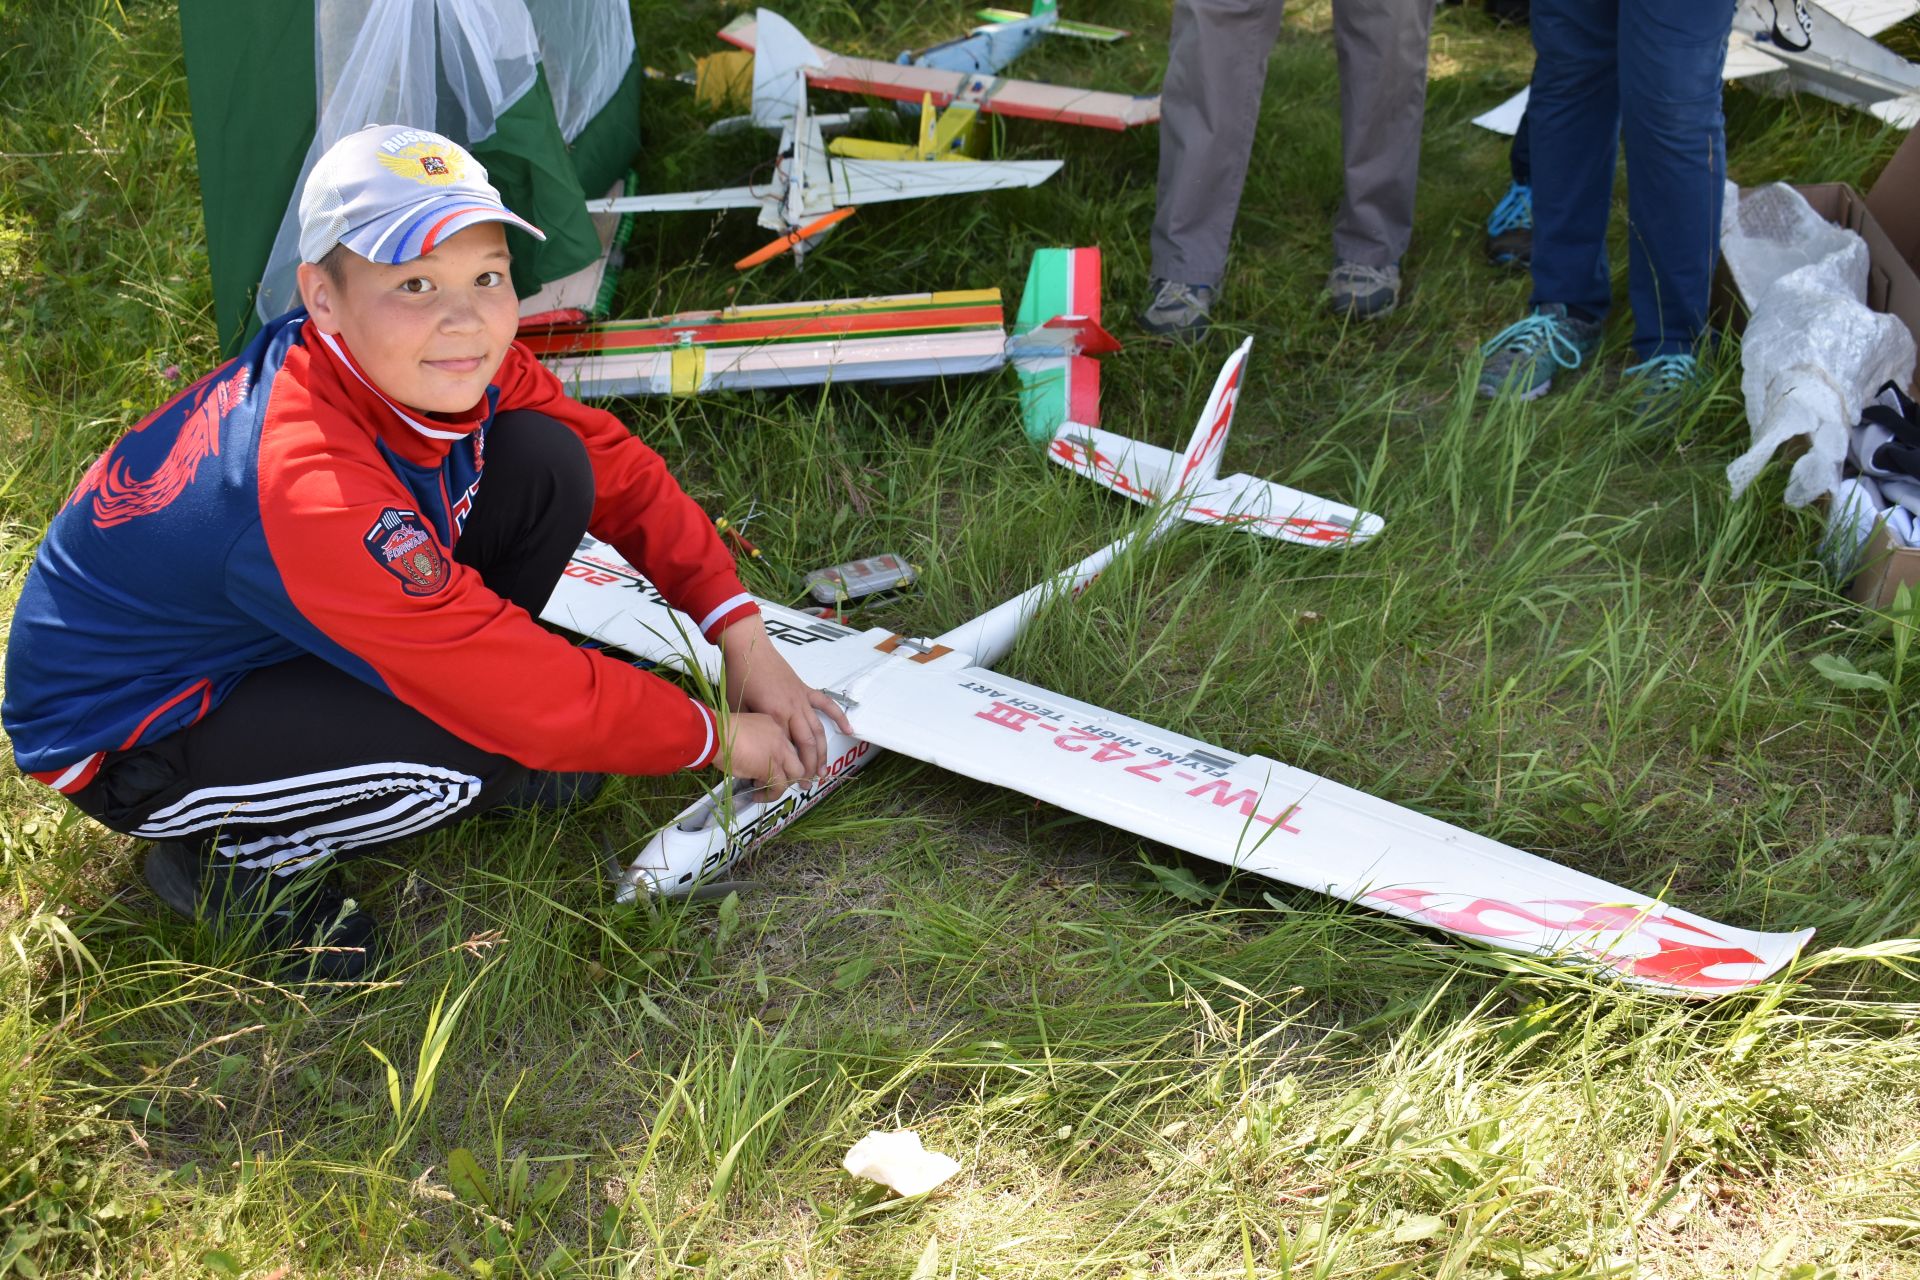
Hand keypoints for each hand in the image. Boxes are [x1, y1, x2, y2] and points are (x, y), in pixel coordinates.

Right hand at [717, 711, 805, 791]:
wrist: (716, 734)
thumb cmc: (720, 730)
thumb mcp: (743, 731)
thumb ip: (752, 743)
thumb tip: (751, 762)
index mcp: (773, 725)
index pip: (786, 743)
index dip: (781, 758)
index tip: (770, 766)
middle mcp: (781, 737)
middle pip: (797, 757)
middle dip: (791, 772)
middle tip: (779, 781)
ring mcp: (780, 753)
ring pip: (796, 773)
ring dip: (783, 784)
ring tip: (767, 791)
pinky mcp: (773, 768)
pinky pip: (779, 787)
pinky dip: (771, 795)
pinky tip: (757, 796)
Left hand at [718, 616, 853, 778]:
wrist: (749, 648)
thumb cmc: (740, 676)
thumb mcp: (739, 708)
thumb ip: (751, 729)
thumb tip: (749, 750)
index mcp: (775, 717)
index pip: (788, 749)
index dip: (791, 768)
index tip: (790, 784)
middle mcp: (793, 710)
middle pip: (808, 744)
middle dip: (810, 767)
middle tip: (809, 784)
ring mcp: (801, 700)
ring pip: (818, 730)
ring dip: (823, 752)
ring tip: (825, 771)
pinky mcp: (805, 690)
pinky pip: (826, 705)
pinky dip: (839, 717)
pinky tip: (849, 730)